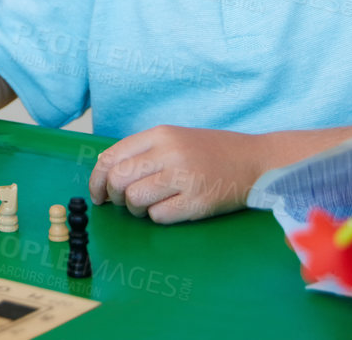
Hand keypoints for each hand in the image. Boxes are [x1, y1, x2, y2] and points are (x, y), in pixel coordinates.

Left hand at [88, 125, 261, 222]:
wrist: (255, 161)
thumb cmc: (210, 152)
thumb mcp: (174, 138)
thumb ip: (142, 150)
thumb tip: (106, 170)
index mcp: (159, 135)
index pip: (111, 157)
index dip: (96, 180)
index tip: (98, 194)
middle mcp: (169, 153)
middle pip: (118, 180)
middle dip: (114, 196)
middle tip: (124, 202)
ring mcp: (184, 177)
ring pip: (135, 199)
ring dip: (135, 209)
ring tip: (148, 206)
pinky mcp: (197, 202)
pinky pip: (159, 216)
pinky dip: (157, 217)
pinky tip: (169, 209)